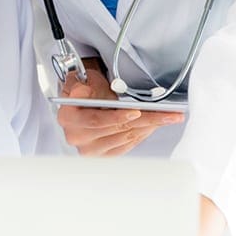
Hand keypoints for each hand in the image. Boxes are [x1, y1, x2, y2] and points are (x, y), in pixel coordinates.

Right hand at [57, 69, 184, 155]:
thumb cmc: (84, 89)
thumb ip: (81, 87)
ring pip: (127, 137)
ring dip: (149, 126)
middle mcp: (76, 137)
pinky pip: (128, 145)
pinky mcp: (103, 155)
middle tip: (168, 114)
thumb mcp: (80, 80)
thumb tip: (82, 92)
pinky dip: (143, 134)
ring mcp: (90, 149)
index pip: (96, 120)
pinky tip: (154, 125)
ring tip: (166, 117)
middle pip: (118, 130)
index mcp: (67, 118)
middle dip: (147, 119)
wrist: (82, 100)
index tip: (137, 111)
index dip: (117, 117)